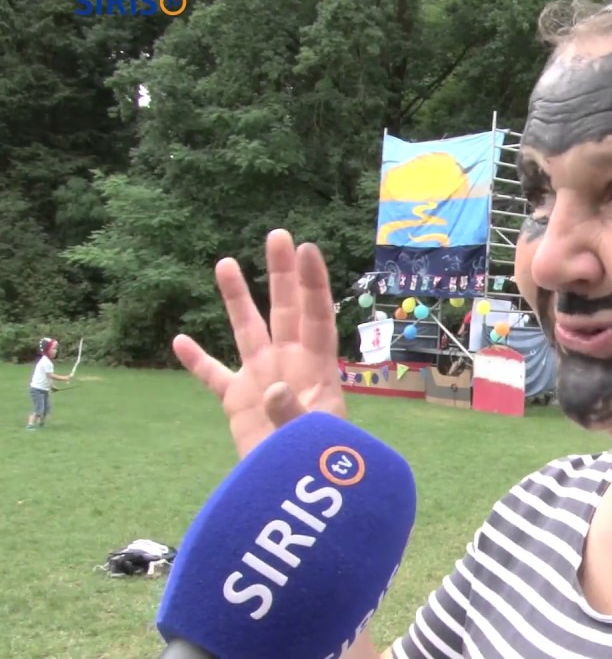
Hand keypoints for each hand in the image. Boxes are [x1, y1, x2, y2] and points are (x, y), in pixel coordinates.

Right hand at [173, 229, 346, 457]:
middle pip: (285, 309)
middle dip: (281, 274)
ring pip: (248, 329)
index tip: (308, 250)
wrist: (294, 491)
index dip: (313, 283)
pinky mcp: (238, 400)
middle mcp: (289, 363)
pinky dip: (197, 360)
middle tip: (278, 235)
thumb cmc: (314, 461)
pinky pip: (214, 375)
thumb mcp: (309, 439)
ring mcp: (262, 378)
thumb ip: (291, 414)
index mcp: (316, 368)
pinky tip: (179, 340)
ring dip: (237, 298)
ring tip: (225, 262)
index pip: (316, 316)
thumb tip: (272, 389)